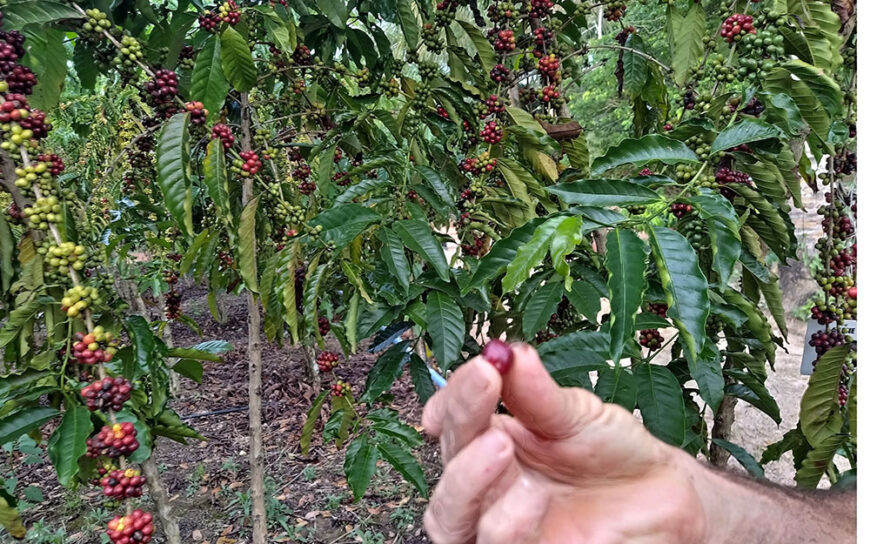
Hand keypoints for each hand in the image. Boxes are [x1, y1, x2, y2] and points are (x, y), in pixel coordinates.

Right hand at [422, 343, 707, 543]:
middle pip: (445, 465)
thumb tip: (508, 353)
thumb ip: (539, 393)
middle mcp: (486, 486)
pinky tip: (530, 500)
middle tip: (486, 386)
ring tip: (500, 444)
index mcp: (491, 441)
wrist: (665, 501)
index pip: (453, 419)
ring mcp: (499, 526)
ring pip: (448, 519)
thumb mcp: (578, 414)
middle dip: (460, 423)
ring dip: (467, 480)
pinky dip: (505, 525)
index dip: (455, 396)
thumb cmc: (614, 453)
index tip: (482, 368)